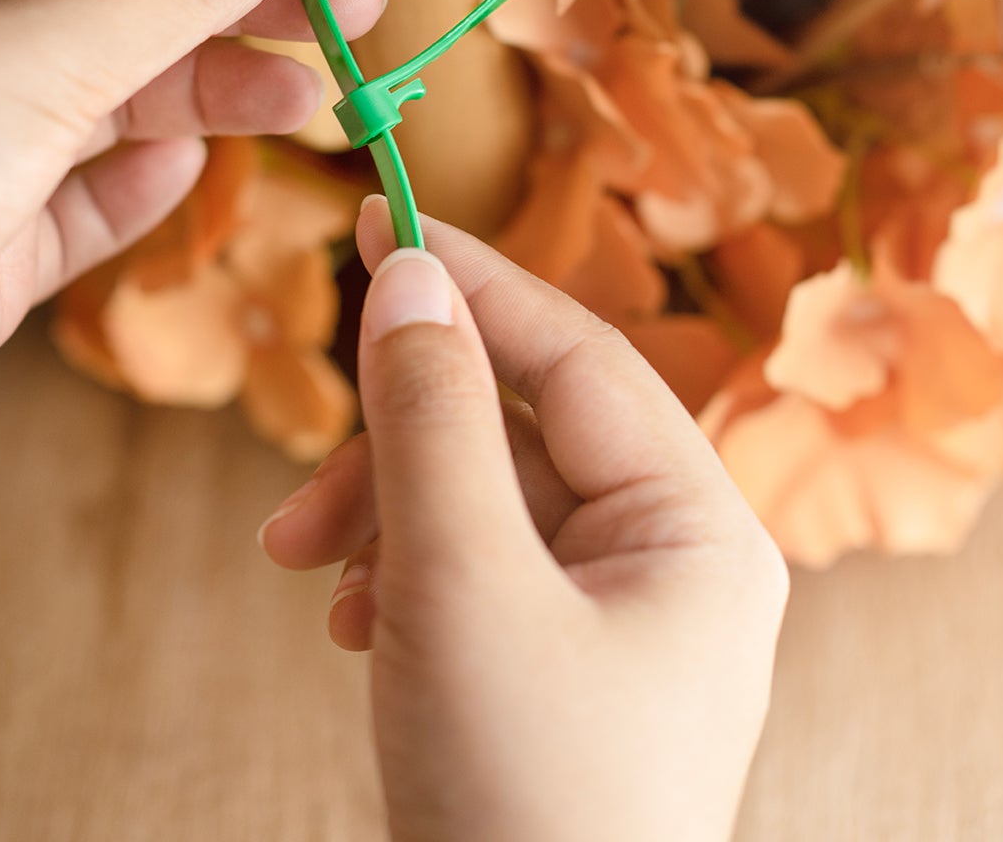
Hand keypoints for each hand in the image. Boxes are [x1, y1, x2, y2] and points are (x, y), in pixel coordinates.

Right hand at [261, 201, 788, 841]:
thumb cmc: (520, 806)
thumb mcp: (460, 584)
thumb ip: (431, 417)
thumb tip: (405, 274)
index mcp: (697, 531)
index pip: (576, 353)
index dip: (470, 280)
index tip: (375, 220)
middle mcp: (670, 563)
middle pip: (520, 425)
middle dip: (402, 437)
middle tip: (305, 475)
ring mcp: (611, 620)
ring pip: (481, 495)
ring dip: (382, 508)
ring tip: (305, 568)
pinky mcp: (550, 666)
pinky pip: (468, 565)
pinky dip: (394, 568)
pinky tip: (344, 620)